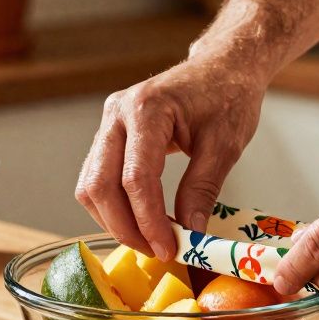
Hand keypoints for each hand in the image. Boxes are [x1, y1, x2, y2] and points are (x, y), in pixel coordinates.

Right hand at [76, 57, 265, 259]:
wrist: (221, 67)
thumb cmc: (227, 95)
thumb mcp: (224, 145)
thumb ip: (202, 189)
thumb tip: (190, 234)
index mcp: (147, 109)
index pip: (136, 178)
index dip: (149, 220)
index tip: (169, 248)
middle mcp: (118, 114)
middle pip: (100, 185)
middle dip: (125, 227)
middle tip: (156, 251)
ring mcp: (109, 123)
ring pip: (91, 185)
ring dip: (114, 220)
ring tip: (149, 240)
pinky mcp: (109, 135)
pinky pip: (97, 178)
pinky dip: (113, 206)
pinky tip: (140, 221)